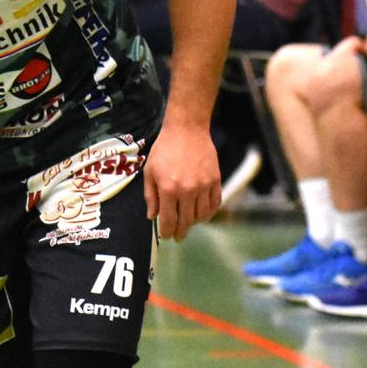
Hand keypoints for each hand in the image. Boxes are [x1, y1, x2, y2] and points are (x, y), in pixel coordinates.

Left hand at [144, 121, 219, 241]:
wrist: (187, 130)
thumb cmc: (164, 149)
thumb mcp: (150, 171)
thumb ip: (151, 196)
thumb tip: (152, 216)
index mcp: (168, 189)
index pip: (169, 220)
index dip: (167, 232)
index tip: (167, 237)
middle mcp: (187, 191)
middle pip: (186, 221)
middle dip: (180, 232)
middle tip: (178, 236)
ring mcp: (204, 186)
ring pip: (201, 215)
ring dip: (194, 223)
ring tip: (189, 223)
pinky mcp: (216, 181)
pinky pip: (215, 204)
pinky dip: (209, 213)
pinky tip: (203, 214)